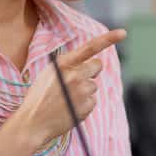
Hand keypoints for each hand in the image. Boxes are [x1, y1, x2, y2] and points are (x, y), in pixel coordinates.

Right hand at [16, 29, 125, 146]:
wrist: (32, 122)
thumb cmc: (38, 98)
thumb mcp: (48, 74)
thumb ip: (67, 66)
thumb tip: (86, 65)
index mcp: (63, 63)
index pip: (90, 47)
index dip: (108, 39)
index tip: (123, 33)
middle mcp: (74, 74)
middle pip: (97, 65)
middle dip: (92, 71)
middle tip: (77, 81)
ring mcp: (82, 91)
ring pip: (93, 86)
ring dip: (84, 91)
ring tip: (66, 99)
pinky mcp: (86, 106)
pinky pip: (92, 101)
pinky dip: (84, 105)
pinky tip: (69, 109)